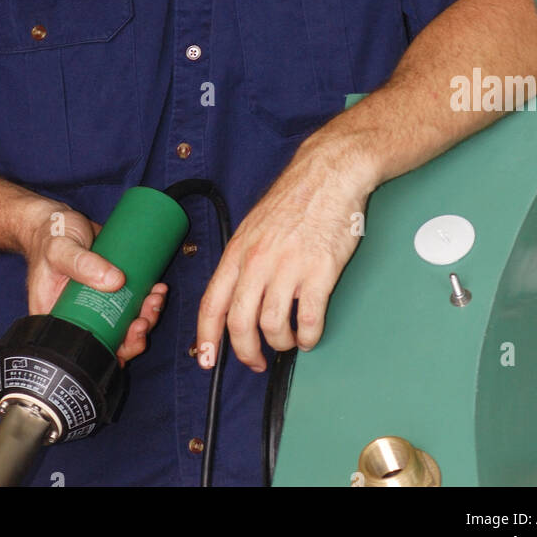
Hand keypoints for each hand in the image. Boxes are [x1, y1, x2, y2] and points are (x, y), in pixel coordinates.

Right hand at [19, 199, 166, 367]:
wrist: (55, 218)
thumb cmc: (50, 236)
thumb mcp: (60, 250)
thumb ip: (82, 264)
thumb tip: (115, 281)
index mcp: (58, 319)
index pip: (86, 348)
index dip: (114, 349)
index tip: (132, 333)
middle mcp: (76, 316)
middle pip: (110, 339)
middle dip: (135, 334)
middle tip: (146, 316)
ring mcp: (94, 302)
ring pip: (123, 322)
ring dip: (145, 316)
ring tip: (155, 298)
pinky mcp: (107, 285)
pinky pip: (128, 301)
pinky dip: (145, 299)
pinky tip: (156, 288)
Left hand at [195, 122, 373, 371]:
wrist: (329, 175)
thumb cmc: (294, 199)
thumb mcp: (254, 226)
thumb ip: (243, 259)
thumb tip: (235, 294)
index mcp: (239, 251)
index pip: (212, 303)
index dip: (207, 337)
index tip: (207, 359)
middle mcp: (259, 262)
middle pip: (241, 324)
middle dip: (246, 352)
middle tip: (256, 361)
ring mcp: (290, 268)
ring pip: (274, 326)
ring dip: (281, 343)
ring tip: (290, 340)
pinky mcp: (320, 272)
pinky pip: (310, 320)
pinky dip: (309, 336)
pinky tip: (310, 334)